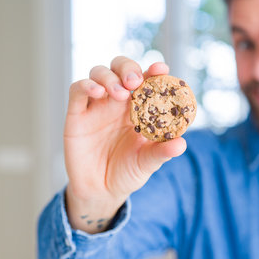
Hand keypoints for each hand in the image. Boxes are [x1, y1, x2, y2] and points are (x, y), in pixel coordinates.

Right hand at [64, 57, 186, 232]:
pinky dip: (86, 85)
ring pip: (99, 73)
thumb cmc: (128, 171)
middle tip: (135, 81)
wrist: (101, 190)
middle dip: (128, 68)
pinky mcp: (76, 113)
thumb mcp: (148, 162)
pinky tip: (97, 92)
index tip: (162, 69)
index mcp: (140, 106)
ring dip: (109, 77)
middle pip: (121, 68)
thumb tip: (182, 144)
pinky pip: (77, 90)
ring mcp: (97, 105)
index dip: (154, 70)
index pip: (147, 80)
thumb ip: (162, 152)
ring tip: (119, 93)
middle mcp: (118, 101)